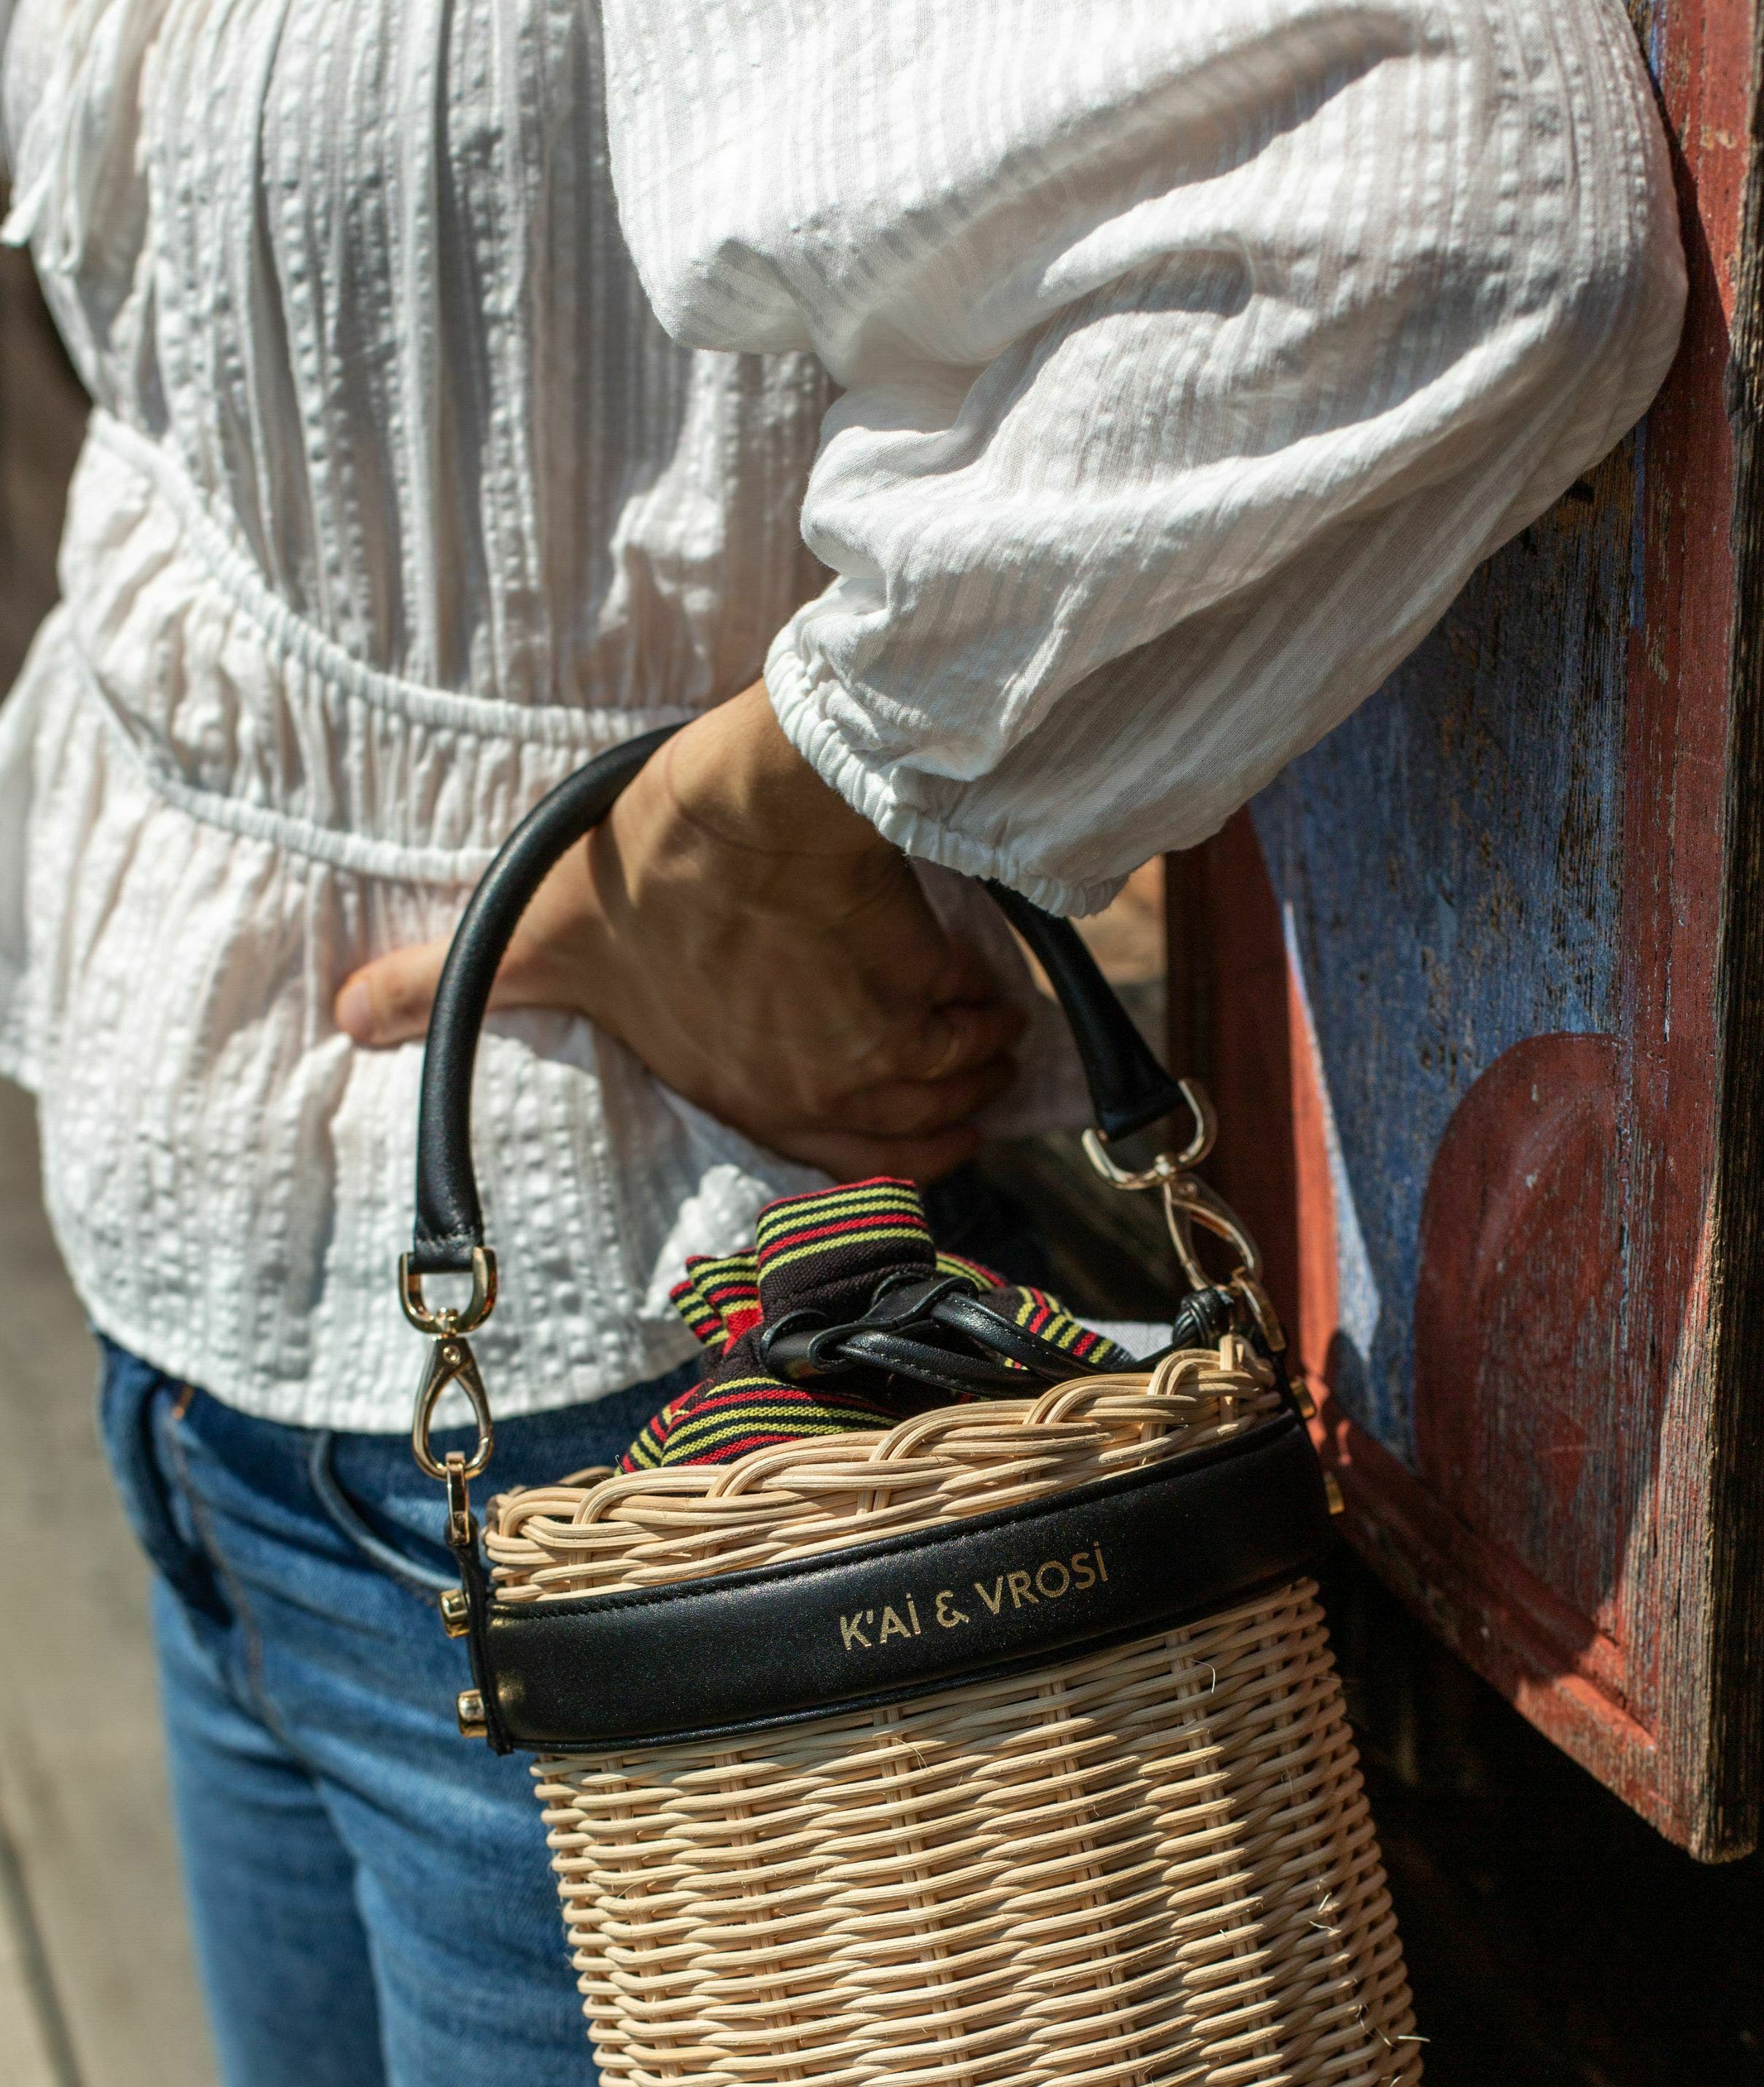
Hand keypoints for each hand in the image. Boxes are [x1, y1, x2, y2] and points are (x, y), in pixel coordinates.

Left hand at [333, 682, 1022, 1179]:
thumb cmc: (637, 873)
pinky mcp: (936, 983)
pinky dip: (988, 1000)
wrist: (744, 806)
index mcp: (742, 1097)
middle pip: (928, 1134)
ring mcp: (889, 1048)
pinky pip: (988, 1019)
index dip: (878, 1142)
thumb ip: (435, 984)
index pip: (847, 1167)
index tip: (888, 1104)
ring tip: (960, 1011)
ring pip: (969, 1082)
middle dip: (938, 1098)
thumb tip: (339, 1014)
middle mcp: (824, 1095)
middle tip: (935, 1051)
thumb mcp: (528, 940)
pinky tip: (970, 967)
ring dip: (971, 1052)